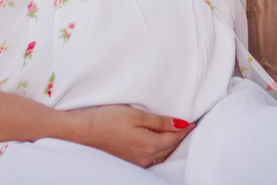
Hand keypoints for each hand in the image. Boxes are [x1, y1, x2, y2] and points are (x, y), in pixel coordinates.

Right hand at [67, 104, 194, 167]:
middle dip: (180, 137)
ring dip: (170, 145)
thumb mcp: (136, 115)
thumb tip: (180, 124)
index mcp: (150, 144)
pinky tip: (158, 144)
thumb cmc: (107, 119)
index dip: (185, 129)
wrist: (83, 132)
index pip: (174, 137)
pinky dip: (159, 150)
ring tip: (176, 134)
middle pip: (169, 147)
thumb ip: (159, 121)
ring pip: (161, 155)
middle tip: (188, 127)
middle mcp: (146, 157)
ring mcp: (137, 161)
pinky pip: (151, 158)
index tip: (193, 122)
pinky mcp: (129, 161)